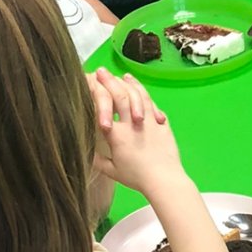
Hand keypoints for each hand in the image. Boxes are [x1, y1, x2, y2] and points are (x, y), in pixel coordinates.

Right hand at [88, 69, 183, 191]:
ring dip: (129, 84)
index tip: (90, 80)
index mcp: (117, 134)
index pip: (105, 107)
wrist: (164, 179)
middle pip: (121, 95)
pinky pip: (152, 104)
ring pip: (139, 96)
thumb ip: (97, 159)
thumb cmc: (137, 177)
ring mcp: (149, 121)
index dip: (97, 91)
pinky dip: (144, 93)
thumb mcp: (112, 171)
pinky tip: (138, 89)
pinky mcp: (162, 124)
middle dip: (110, 81)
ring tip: (122, 76)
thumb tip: (86, 150)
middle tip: (102, 71)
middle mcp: (132, 124)